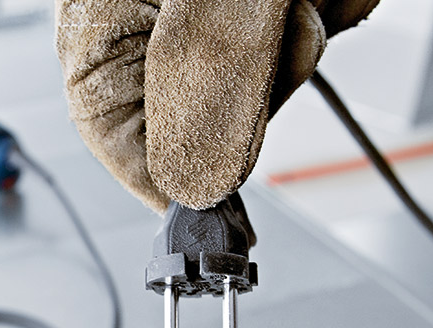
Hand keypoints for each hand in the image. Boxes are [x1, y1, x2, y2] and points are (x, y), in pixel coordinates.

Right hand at [55, 0, 378, 211]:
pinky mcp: (261, 1)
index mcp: (103, 16)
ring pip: (265, 80)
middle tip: (280, 23)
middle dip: (260, 84)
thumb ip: (204, 77)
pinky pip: (305, 36)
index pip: (115, 136)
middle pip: (202, 113)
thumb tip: (190, 181)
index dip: (171, 176)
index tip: (216, 203)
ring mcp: (208, 9)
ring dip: (302, 40)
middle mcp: (148, 15)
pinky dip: (330, 7)